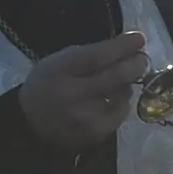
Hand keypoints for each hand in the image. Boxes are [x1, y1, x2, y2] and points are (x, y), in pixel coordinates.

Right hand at [18, 34, 149, 151]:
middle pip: (114, 77)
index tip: (139, 39)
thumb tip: (128, 47)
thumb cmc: (48, 83)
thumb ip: (91, 54)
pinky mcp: (94, 135)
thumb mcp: (60, 60)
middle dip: (135, 65)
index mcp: (60, 71)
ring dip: (127, 85)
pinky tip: (115, 99)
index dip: (122, 47)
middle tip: (142, 58)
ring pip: (122, 96)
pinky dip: (122, 103)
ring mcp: (84, 118)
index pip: (97, 57)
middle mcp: (72, 95)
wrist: (30, 121)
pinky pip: (120, 115)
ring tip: (121, 80)